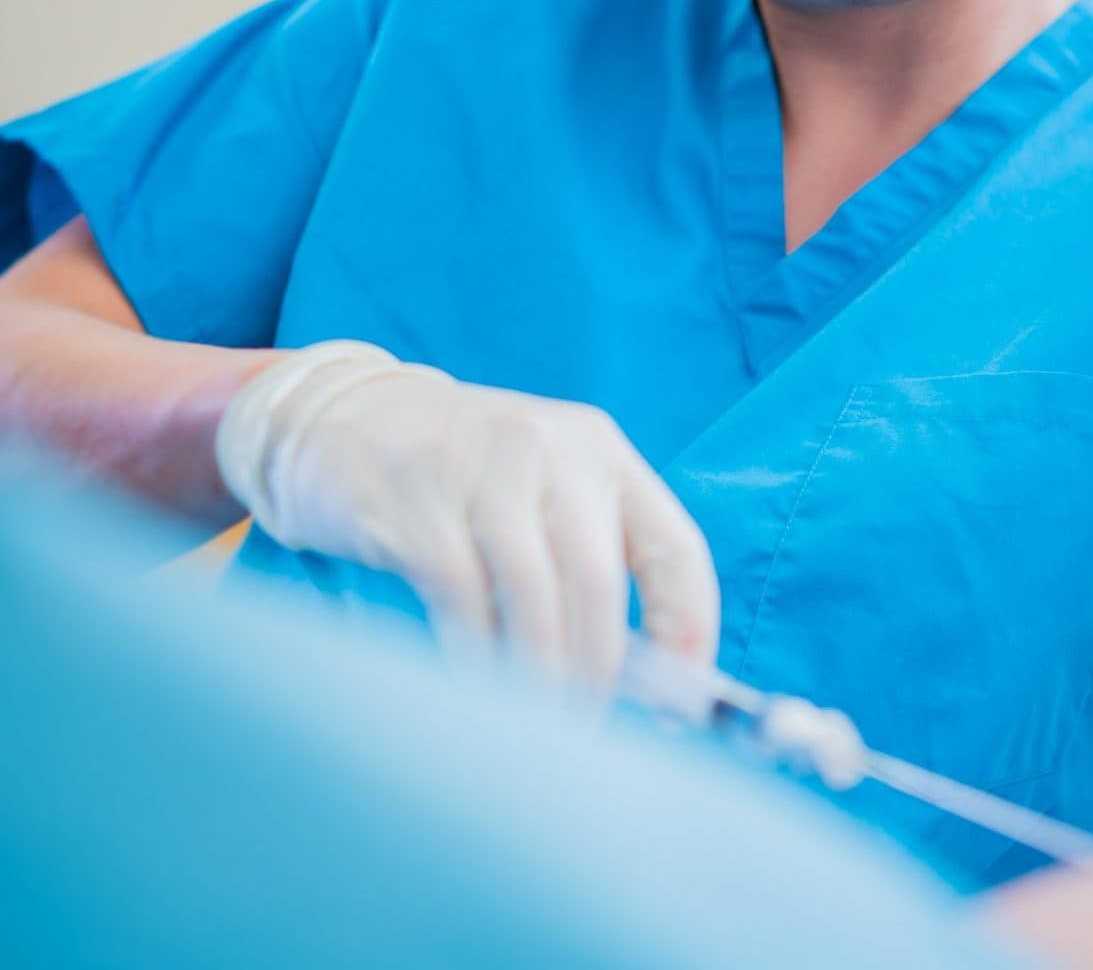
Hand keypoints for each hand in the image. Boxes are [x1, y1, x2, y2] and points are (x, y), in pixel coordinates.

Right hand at [216, 340, 718, 686]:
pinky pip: (460, 592)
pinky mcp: (417, 494)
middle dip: (597, 674)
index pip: (675, 547)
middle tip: (585, 735)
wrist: (349, 413)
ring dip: (537, 675)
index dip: (688, 631)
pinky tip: (474, 685)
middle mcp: (554, 450)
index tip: (682, 704)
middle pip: (599, 580)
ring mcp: (484, 466)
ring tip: (534, 729)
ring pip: (532, 592)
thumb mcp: (543, 492)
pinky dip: (474, 653)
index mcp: (604, 454)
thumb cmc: (465, 477)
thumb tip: (637, 682)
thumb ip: (589, 565)